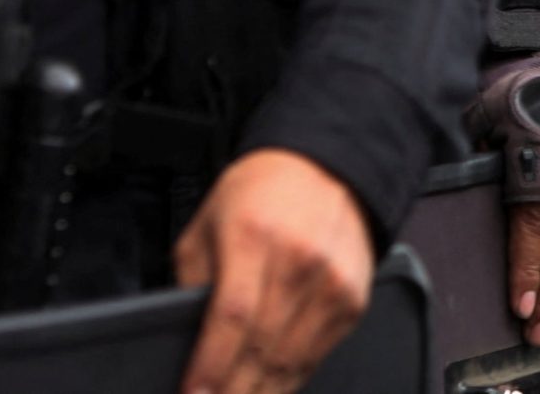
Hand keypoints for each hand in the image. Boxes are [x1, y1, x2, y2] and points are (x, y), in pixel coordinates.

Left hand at [174, 149, 374, 393]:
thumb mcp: (208, 223)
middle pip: (261, 347)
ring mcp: (332, 283)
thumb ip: (193, 280)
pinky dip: (289, 379)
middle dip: (230, 390)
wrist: (326, 167)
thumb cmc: (260, 194)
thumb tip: (187, 340)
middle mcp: (299, 260)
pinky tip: (268, 388)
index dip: (211, 364)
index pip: (232, 316)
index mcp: (255, 237)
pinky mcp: (353, 300)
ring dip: (259, 393)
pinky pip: (316, 356)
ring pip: (290, 361)